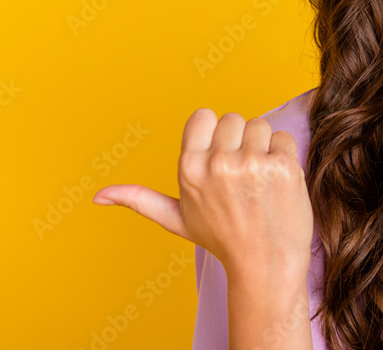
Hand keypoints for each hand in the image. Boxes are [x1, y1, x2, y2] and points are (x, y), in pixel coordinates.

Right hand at [92, 109, 313, 282]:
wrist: (266, 266)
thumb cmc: (222, 240)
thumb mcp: (177, 219)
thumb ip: (139, 200)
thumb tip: (97, 196)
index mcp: (189, 169)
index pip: (204, 116)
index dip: (214, 134)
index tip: (219, 158)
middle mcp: (218, 163)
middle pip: (234, 119)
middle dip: (240, 142)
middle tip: (242, 177)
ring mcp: (253, 164)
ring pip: (261, 125)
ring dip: (264, 148)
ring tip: (259, 181)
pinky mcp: (284, 167)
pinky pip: (284, 138)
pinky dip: (285, 157)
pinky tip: (278, 184)